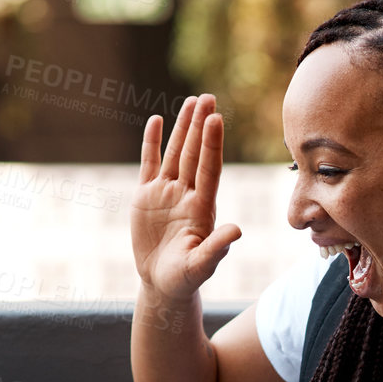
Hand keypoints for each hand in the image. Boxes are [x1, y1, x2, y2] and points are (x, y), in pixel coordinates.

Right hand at [132, 94, 241, 302]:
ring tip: (192, 101)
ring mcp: (167, 193)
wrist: (163, 284)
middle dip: (201, 126)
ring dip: (183, 127)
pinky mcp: (146, 196)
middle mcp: (187, 194)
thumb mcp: (201, 266)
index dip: (212, 144)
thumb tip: (237, 230)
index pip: (209, 169)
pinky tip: (156, 120)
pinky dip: (151, 142)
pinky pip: (149, 164)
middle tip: (208, 97)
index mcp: (202, 208)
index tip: (216, 118)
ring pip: (175, 153)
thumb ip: (217, 247)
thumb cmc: (185, 278)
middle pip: (195, 154)